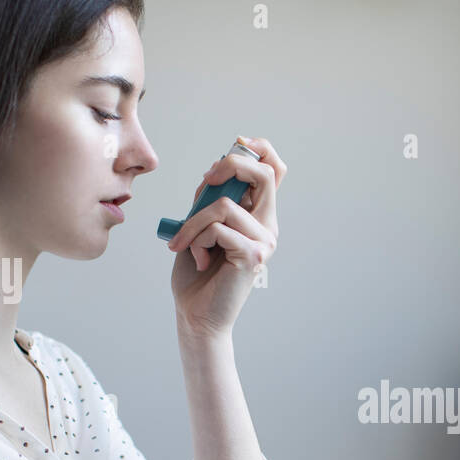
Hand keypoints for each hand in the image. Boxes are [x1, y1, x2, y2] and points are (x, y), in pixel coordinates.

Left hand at [168, 136, 285, 335]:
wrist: (197, 314)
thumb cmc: (197, 273)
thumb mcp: (200, 224)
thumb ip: (211, 199)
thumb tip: (215, 169)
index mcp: (259, 215)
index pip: (274, 170)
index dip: (259, 149)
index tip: (236, 145)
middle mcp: (268, 226)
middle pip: (264, 174)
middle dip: (229, 166)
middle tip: (206, 182)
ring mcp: (264, 242)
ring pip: (224, 206)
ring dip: (193, 222)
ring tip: (185, 244)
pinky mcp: (252, 256)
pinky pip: (217, 228)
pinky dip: (196, 239)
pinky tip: (199, 260)